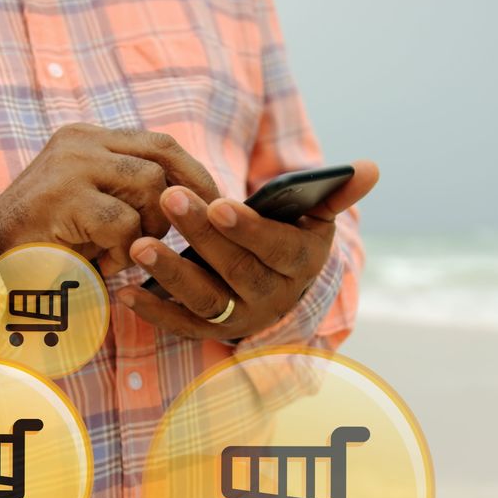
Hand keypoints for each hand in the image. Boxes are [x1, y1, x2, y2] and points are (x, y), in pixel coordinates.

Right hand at [0, 123, 218, 273]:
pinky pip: (124, 223)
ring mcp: (71, 166)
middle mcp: (81, 142)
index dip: (195, 174)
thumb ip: (131, 189)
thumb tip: (199, 199)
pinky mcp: (65, 198)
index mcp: (88, 137)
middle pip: (162, 160)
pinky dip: (123, 251)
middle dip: (183, 202)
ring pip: (149, 188)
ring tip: (122, 253)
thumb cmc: (51, 240)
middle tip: (184, 236)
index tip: (213, 205)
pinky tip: (103, 264)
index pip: (160, 143)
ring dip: (147, 230)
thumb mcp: (94, 203)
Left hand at [116, 160, 378, 339]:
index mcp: (301, 264)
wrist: (277, 282)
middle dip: (200, 236)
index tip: (219, 204)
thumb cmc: (291, 233)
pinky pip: (181, 325)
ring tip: (139, 246)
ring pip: (206, 300)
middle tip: (168, 200)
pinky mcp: (212, 330)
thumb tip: (372, 167)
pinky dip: (153, 311)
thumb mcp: (316, 214)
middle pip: (235, 270)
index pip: (276, 248)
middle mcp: (274, 297)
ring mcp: (241, 317)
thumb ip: (337, 191)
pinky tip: (125, 291)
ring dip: (170, 275)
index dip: (248, 229)